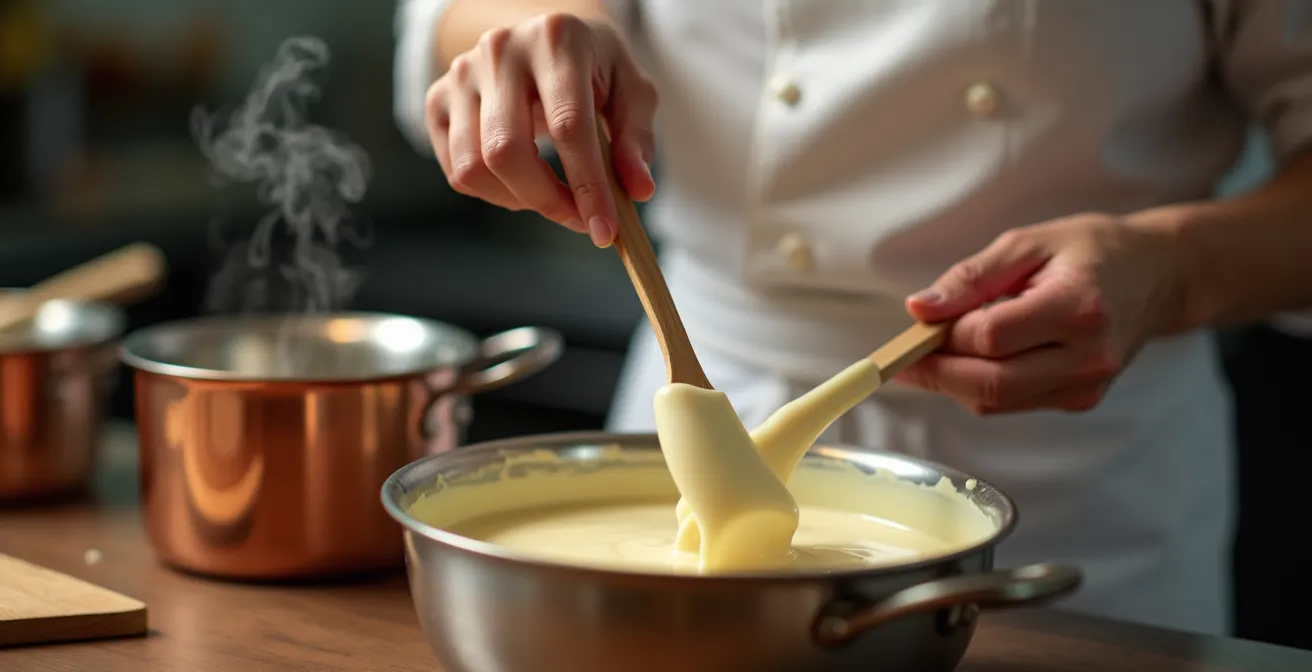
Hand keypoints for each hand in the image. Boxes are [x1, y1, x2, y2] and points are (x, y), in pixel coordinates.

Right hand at [425, 14, 657, 246]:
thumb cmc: (594, 68)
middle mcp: (500, 50)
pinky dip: (493, 193)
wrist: (543, 39)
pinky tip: (522, 181)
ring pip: (472, 167)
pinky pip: (456, 171)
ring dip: (518, 201)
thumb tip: (637, 190)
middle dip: (546, 201)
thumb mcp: (631, 90)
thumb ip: (635, 138)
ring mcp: (461, 73)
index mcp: (556, 39)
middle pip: (506, 151)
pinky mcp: (438, 99)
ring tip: (551, 195)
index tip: (605, 229)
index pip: (567, 126)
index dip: (588, 186)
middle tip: (579, 219)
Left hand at [895, 213, 1182, 414]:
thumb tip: (919, 309)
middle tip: (904, 357)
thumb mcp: (1028, 243)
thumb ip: (971, 278)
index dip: (943, 336)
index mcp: (1078, 306)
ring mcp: (1087, 384)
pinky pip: (1012, 403)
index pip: (991, 336)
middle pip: (991, 383)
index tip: (913, 327)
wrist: (1157, 275)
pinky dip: (981, 386)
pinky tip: (976, 359)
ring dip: (955, 381)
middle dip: (937, 373)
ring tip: (939, 350)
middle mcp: (1088, 354)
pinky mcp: (1081, 399)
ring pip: (996, 401)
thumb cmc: (1091, 251)